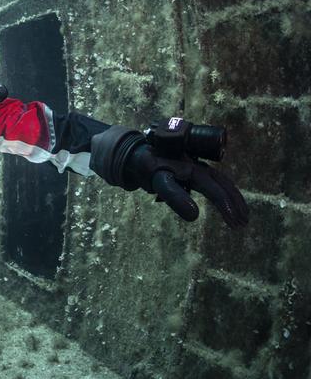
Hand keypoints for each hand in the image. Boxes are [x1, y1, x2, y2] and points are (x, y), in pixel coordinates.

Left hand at [124, 143, 248, 227]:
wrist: (136, 154)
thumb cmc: (146, 168)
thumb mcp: (159, 182)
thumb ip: (174, 197)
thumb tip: (194, 216)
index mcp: (194, 170)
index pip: (215, 191)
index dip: (226, 207)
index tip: (235, 224)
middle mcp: (199, 167)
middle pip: (224, 185)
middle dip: (235, 204)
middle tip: (244, 223)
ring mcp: (196, 167)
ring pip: (221, 182)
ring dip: (232, 198)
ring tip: (241, 215)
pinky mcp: (191, 170)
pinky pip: (213, 181)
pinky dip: (222, 192)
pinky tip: (223, 201)